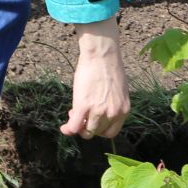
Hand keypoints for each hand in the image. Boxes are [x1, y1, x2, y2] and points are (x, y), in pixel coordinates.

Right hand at [62, 19, 129, 138]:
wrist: (101, 55)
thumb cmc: (109, 68)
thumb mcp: (118, 91)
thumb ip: (112, 104)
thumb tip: (100, 113)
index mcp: (124, 110)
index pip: (111, 132)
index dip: (100, 129)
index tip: (93, 120)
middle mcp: (113, 114)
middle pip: (98, 132)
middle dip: (88, 125)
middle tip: (81, 114)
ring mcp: (98, 111)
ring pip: (86, 131)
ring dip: (78, 125)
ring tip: (73, 113)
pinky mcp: (83, 106)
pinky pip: (74, 127)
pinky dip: (68, 130)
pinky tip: (64, 127)